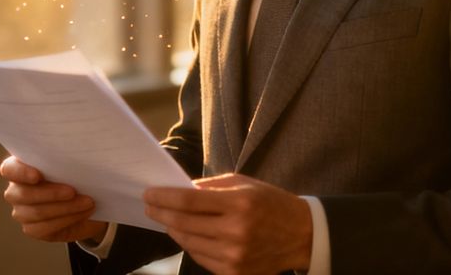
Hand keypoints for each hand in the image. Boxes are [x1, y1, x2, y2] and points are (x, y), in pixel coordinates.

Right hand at [0, 156, 108, 243]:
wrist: (88, 201)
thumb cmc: (77, 175)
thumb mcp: (74, 163)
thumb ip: (67, 158)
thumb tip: (76, 155)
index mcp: (20, 167)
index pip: (9, 169)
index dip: (21, 172)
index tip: (38, 175)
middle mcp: (16, 190)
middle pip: (24, 194)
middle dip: (51, 193)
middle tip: (73, 191)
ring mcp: (21, 211)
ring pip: (36, 213)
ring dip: (65, 208)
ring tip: (87, 202)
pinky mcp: (32, 228)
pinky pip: (44, 228)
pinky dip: (67, 220)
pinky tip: (83, 213)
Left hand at [143, 173, 311, 274]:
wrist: (301, 235)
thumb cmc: (272, 203)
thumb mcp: (246, 184)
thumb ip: (212, 187)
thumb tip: (181, 190)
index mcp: (240, 203)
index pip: (189, 201)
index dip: (164, 197)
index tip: (149, 193)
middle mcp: (236, 232)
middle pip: (183, 224)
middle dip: (161, 213)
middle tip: (150, 206)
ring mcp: (234, 256)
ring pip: (189, 243)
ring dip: (173, 230)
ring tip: (166, 220)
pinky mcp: (234, 273)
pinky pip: (201, 258)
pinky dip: (190, 245)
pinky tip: (186, 235)